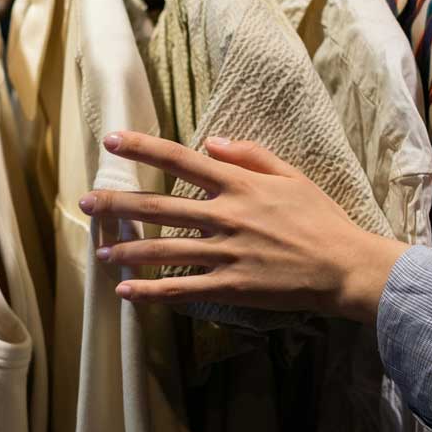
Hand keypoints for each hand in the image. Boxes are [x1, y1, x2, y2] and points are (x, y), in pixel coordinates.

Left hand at [78, 131, 408, 323]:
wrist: (346, 267)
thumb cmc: (323, 219)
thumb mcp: (293, 175)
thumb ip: (251, 155)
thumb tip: (213, 141)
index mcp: (239, 185)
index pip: (181, 159)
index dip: (143, 148)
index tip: (111, 139)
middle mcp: (226, 215)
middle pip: (160, 206)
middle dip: (118, 203)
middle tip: (85, 201)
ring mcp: (226, 252)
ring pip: (164, 250)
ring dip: (127, 250)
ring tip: (100, 250)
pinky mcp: (231, 286)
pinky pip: (182, 289)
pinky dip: (150, 291)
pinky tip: (125, 291)